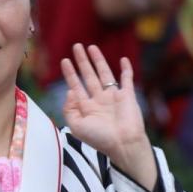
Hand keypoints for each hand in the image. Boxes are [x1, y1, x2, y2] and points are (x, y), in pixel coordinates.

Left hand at [61, 44, 156, 188]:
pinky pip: (127, 79)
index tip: (65, 61)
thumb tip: (70, 91)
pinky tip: (123, 59)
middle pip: (89, 76)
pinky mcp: (128, 96)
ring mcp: (114, 97)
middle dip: (82, 61)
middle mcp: (99, 101)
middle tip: (76, 46)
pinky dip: (126, 69)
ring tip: (91, 47)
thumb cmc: (100, 138)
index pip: (76, 86)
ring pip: (104, 74)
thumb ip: (69, 109)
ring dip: (98, 60)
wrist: (123, 144)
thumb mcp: (77, 127)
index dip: (70, 73)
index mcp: (87, 108)